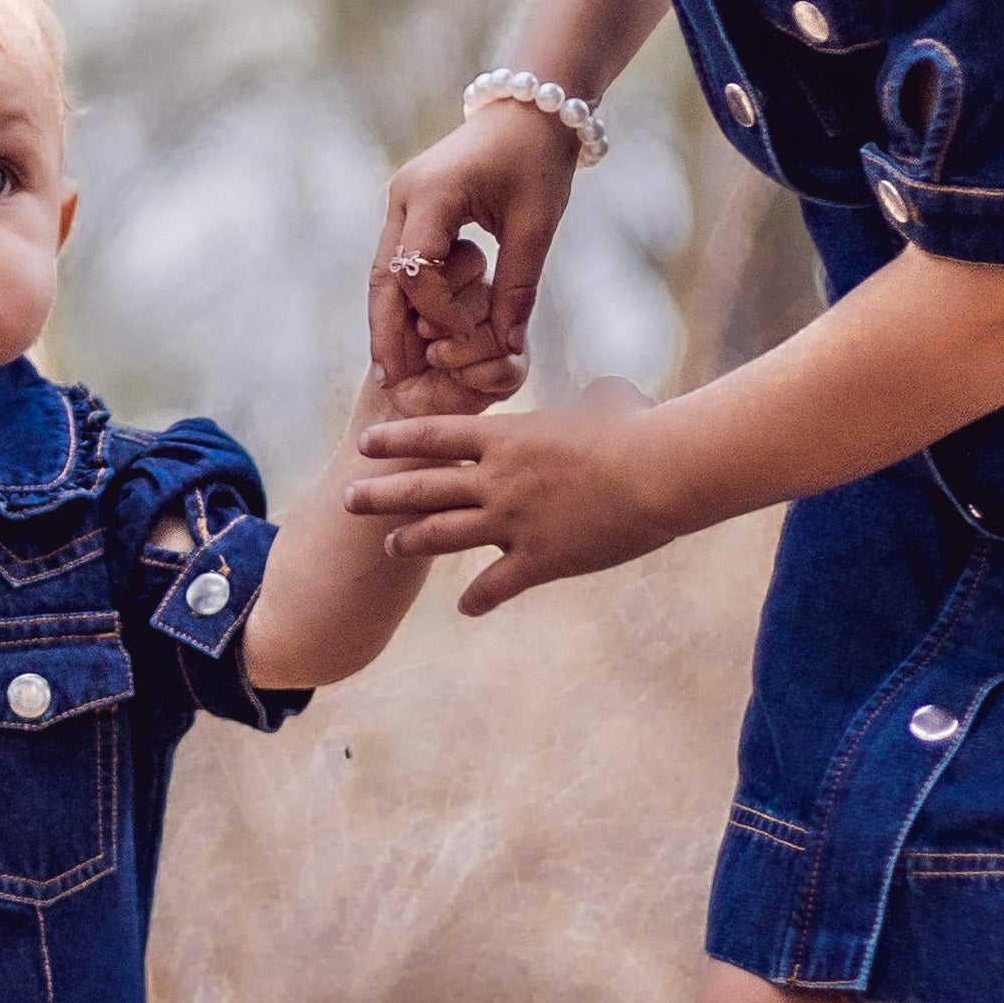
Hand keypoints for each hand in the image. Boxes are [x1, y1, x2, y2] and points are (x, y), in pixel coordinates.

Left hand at [344, 381, 680, 612]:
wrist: (657, 472)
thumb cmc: (638, 428)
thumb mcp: (610, 401)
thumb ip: (595, 400)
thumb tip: (607, 395)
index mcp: (507, 438)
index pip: (435, 435)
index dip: (395, 441)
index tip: (365, 445)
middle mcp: (497, 481)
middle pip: (422, 487)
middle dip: (379, 495)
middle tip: (346, 499)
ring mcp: (512, 523)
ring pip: (441, 535)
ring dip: (411, 541)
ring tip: (390, 546)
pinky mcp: (538, 561)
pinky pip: (495, 586)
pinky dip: (478, 598)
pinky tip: (467, 607)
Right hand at [368, 98, 584, 398]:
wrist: (530, 112)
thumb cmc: (538, 162)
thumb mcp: (536, 226)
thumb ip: (517, 287)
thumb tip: (507, 349)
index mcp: (433, 193)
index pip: (418, 270)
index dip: (439, 311)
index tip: (467, 337)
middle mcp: (403, 196)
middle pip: (383, 275)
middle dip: (385, 330)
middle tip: (388, 381)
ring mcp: (401, 200)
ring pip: (383, 272)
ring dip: (386, 319)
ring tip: (389, 370)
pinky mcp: (409, 207)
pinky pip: (396, 262)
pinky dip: (400, 299)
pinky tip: (406, 336)